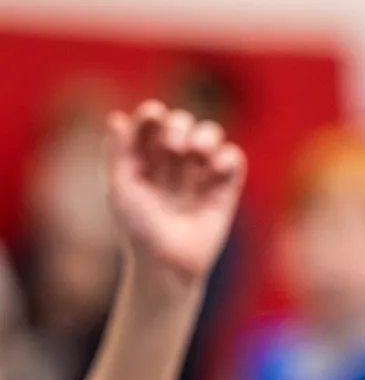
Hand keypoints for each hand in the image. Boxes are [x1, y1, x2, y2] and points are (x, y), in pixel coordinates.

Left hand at [106, 101, 245, 295]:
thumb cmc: (139, 231)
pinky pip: (233, 157)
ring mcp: (201, 173)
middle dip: (179, 126)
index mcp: (145, 159)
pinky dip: (226, 156)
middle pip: (182, 122)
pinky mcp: (225, 188)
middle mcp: (174, 162)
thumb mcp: (121, 190)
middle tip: (173, 147)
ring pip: (211, 133)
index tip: (153, 113)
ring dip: (206, 134)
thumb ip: (118, 153)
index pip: (151, 123)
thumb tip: (117, 117)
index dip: (152, 114)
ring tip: (197, 152)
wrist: (169, 265)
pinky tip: (214, 170)